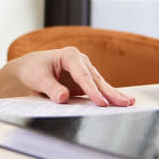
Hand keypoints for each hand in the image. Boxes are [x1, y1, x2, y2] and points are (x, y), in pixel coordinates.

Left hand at [0, 47, 134, 106]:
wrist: (29, 69)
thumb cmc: (33, 69)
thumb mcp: (38, 78)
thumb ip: (51, 88)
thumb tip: (63, 97)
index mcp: (70, 55)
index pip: (84, 75)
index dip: (92, 90)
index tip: (101, 103)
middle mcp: (81, 62)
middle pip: (97, 79)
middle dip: (111, 92)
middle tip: (124, 103)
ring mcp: (84, 71)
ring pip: (101, 84)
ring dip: (113, 95)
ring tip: (129, 103)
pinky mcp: (84, 82)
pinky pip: (98, 90)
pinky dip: (108, 97)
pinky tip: (120, 102)